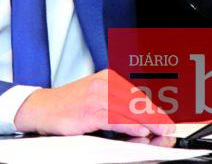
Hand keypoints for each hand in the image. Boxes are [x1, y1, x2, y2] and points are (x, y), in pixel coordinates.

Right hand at [13, 69, 174, 138]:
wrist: (42, 107)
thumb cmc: (69, 105)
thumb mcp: (95, 98)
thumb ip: (116, 105)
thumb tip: (140, 120)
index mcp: (108, 78)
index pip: (137, 95)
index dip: (154, 109)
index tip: (165, 120)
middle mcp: (105, 84)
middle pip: (137, 102)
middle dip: (156, 117)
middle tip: (169, 128)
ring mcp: (97, 96)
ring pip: (130, 111)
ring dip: (148, 123)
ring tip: (161, 132)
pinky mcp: (90, 111)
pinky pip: (116, 119)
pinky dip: (131, 126)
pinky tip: (141, 131)